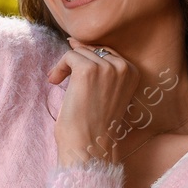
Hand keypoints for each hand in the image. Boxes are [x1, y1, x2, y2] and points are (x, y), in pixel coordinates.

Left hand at [48, 37, 143, 167]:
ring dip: (65, 67)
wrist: (89, 147)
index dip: (88, 61)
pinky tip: (54, 82)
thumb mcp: (103, 91)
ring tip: (59, 83)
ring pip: (80, 52)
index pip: (106, 52)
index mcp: (133, 72)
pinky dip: (58, 67)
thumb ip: (98, 67)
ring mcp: (107, 68)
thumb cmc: (94, 124)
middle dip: (76, 64)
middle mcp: (123, 67)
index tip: (75, 77)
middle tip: (64, 82)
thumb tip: (75, 40)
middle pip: (93, 50)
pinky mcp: (88, 70)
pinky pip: (69, 56)